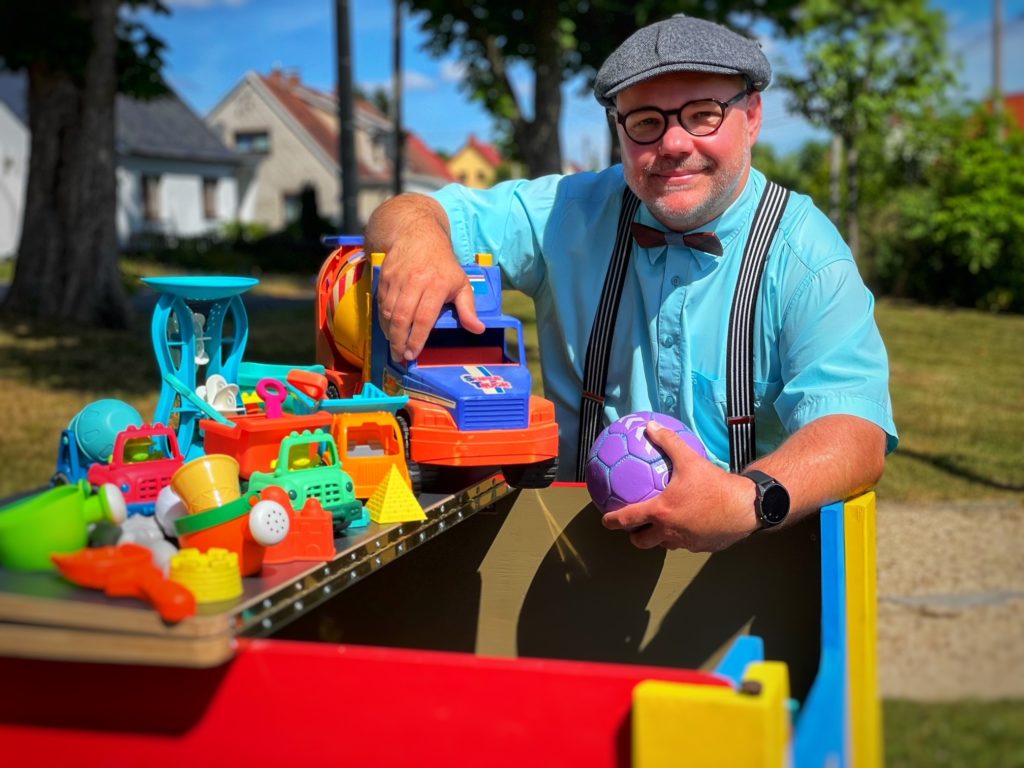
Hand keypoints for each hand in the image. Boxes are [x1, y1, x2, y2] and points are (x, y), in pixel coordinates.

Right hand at [367, 196, 484, 361]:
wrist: (417, 234)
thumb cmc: (442, 263)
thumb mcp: (461, 283)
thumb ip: (468, 308)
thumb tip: (478, 329)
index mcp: (436, 285)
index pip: (424, 318)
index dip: (417, 339)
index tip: (413, 354)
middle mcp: (414, 282)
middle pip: (402, 318)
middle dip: (399, 341)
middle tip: (400, 356)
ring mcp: (396, 280)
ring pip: (388, 312)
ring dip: (389, 333)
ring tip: (394, 346)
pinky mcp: (384, 277)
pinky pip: (380, 304)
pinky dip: (383, 320)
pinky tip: (389, 329)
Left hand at [600, 420, 758, 551]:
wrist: (745, 508)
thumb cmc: (714, 484)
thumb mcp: (690, 459)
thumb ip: (668, 442)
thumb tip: (650, 427)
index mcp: (661, 512)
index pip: (628, 519)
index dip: (613, 521)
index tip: (605, 520)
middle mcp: (669, 532)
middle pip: (643, 541)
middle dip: (635, 537)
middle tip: (634, 528)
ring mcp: (686, 542)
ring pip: (665, 545)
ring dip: (658, 538)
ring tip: (659, 527)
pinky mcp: (702, 548)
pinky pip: (686, 544)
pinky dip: (682, 537)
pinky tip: (689, 525)